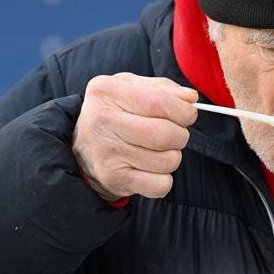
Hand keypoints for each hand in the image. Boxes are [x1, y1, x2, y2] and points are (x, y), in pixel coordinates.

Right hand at [72, 74, 198, 200]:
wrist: (83, 149)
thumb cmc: (116, 113)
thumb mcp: (131, 89)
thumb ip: (164, 89)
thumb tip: (190, 98)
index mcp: (106, 91)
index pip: (158, 102)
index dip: (183, 111)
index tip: (188, 114)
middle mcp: (102, 121)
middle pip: (164, 134)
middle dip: (180, 135)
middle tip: (175, 134)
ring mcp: (106, 153)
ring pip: (168, 161)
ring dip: (173, 157)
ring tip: (157, 150)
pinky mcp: (115, 179)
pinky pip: (161, 184)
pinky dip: (164, 179)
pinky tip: (150, 169)